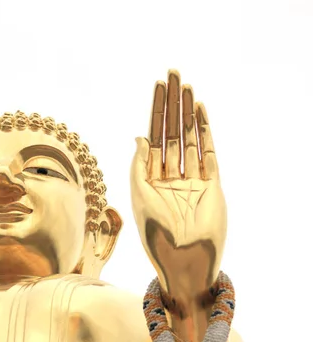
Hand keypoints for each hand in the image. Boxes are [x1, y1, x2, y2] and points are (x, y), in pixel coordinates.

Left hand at [131, 70, 226, 298]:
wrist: (184, 258)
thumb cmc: (155, 232)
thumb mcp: (139, 196)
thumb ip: (138, 166)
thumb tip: (138, 138)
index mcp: (149, 179)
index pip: (152, 137)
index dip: (155, 112)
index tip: (157, 88)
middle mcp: (170, 175)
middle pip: (170, 131)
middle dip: (172, 105)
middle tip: (174, 75)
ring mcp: (191, 179)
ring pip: (188, 139)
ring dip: (188, 113)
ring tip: (188, 88)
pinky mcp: (211, 184)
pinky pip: (207, 153)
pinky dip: (204, 133)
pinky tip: (200, 113)